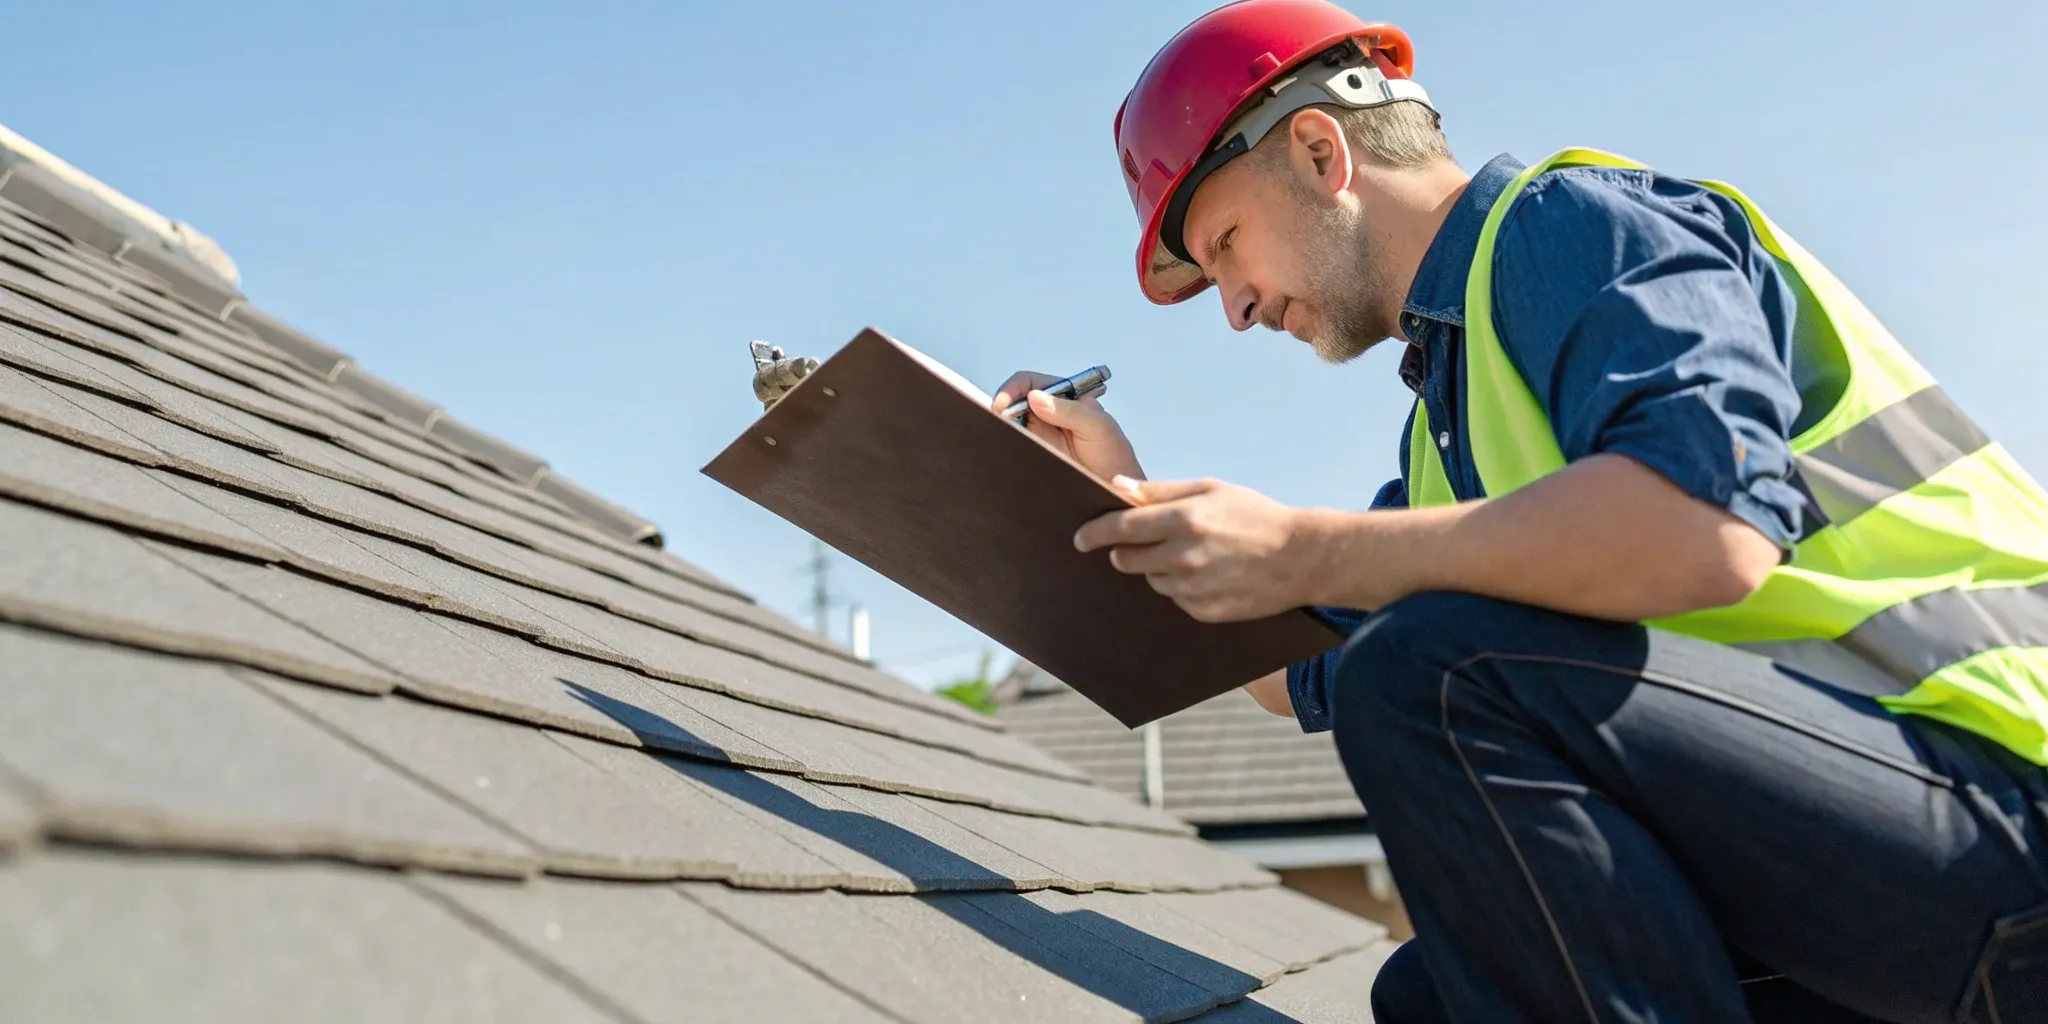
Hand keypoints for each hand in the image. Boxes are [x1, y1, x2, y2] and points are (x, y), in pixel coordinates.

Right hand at [991, 370, 1143, 481]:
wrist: (1116, 492)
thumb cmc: (1115, 458)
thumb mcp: (1099, 426)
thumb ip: (1069, 410)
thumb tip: (1035, 396)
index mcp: (1065, 398)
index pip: (1030, 382)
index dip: (1013, 388)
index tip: (1004, 403)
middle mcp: (1049, 413)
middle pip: (1014, 401)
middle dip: (1002, 407)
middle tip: (999, 420)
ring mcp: (1040, 435)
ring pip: (1010, 423)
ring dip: (1002, 426)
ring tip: (1002, 434)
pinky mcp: (1034, 454)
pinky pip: (1013, 445)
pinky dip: (1005, 444)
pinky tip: (1007, 449)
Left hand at [1074, 476, 1321, 622]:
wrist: (1300, 557)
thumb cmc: (1254, 515)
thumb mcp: (1210, 489)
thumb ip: (1160, 491)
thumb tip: (1117, 488)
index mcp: (1184, 520)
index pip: (1121, 529)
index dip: (1095, 533)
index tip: (1080, 538)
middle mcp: (1184, 557)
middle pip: (1127, 560)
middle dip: (1125, 551)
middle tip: (1140, 543)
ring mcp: (1194, 588)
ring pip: (1152, 580)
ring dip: (1158, 568)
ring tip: (1191, 554)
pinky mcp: (1204, 611)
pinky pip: (1175, 599)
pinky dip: (1181, 587)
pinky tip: (1207, 574)